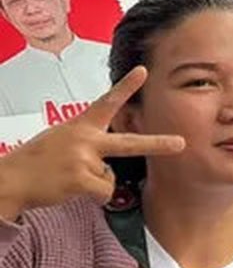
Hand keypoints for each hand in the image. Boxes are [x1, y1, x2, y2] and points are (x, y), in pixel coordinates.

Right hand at [0, 67, 183, 220]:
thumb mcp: (62, 139)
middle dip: (157, 144)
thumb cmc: (39, 160)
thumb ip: (88, 141)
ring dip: (95, 184)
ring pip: (110, 178)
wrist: (11, 179)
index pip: (107, 102)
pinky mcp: (79, 178)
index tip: (143, 71)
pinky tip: (73, 189)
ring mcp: (83, 158)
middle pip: (129, 144)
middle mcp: (85, 140)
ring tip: (70, 178)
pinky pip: (103, 192)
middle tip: (181, 144)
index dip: (126, 86)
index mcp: (81, 126)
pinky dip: (94, 196)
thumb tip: (109, 162)